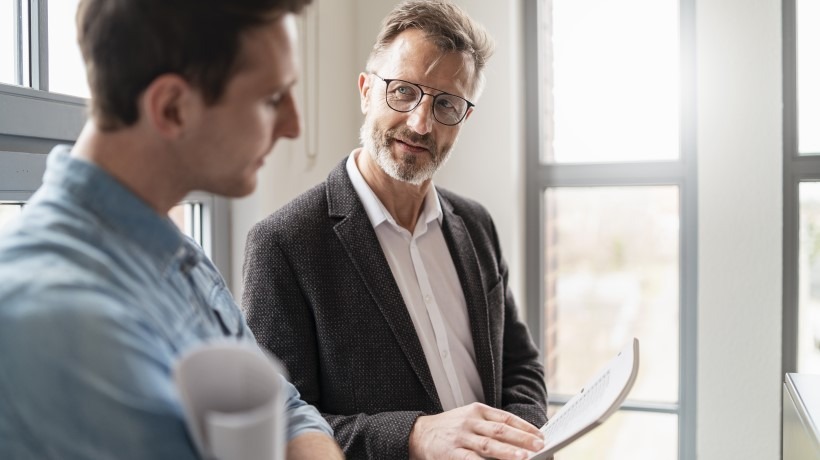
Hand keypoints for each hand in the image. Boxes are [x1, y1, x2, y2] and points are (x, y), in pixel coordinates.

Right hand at [408, 403, 544, 459]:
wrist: (418, 434)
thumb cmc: (450, 429)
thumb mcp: (469, 419)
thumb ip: (490, 426)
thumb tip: (520, 440)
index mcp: (477, 410)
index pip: (506, 418)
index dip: (525, 427)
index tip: (540, 436)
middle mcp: (470, 422)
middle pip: (500, 430)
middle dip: (522, 439)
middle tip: (540, 446)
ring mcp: (460, 437)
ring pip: (488, 445)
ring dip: (508, 452)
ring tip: (524, 457)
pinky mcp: (451, 453)